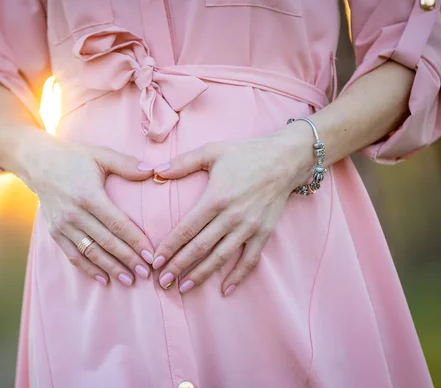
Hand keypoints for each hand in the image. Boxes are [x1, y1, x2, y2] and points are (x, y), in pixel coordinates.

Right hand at [20, 133, 155, 286]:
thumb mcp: (100, 154)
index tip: (150, 254)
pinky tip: (104, 279)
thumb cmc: (73, 157)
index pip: (117, 223)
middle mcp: (74, 213)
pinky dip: (88, 269)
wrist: (37, 162)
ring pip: (91, 252)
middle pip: (106, 242)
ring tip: (130, 280)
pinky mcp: (55, 232)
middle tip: (146, 273)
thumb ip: (126, 164)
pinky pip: (73, 255)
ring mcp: (63, 225)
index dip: (135, 241)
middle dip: (128, 259)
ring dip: (111, 268)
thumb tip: (152, 171)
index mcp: (89, 195)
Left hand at [152, 122, 314, 294]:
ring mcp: (249, 227)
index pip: (187, 229)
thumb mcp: (212, 151)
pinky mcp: (264, 233)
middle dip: (178, 266)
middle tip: (161, 282)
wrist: (286, 159)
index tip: (155, 261)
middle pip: (200, 248)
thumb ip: (182, 163)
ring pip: (221, 257)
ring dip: (201, 275)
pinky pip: (250, 260)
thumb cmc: (246, 153)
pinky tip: (225, 290)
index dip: (169, 247)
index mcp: (216, 198)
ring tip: (183, 288)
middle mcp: (231, 217)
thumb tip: (154, 171)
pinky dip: (238, 276)